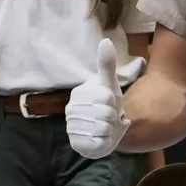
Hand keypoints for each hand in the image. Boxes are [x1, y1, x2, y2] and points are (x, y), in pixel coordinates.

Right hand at [65, 40, 129, 159]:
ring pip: (104, 129)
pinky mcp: (76, 144)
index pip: (106, 97)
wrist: (105, 131)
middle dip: (113, 118)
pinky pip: (99, 143)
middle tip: (109, 118)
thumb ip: (107, 64)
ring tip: (106, 128)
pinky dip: (106, 142)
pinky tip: (101, 138)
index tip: (109, 104)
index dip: (114, 103)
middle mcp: (71, 110)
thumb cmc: (107, 105)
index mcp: (78, 94)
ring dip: (111, 130)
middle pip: (106, 114)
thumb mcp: (109, 85)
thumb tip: (105, 40)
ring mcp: (72, 128)